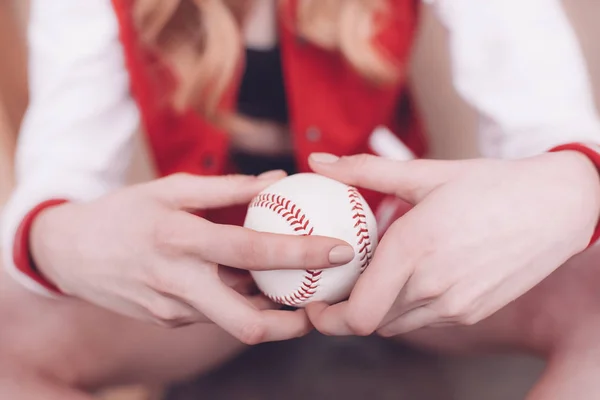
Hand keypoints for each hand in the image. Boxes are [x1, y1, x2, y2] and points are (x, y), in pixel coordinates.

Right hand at [30, 171, 354, 343]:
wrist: (68, 253)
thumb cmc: (124, 213)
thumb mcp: (170, 189)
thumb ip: (226, 188)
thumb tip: (277, 180)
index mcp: (180, 241)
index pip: (252, 252)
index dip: (301, 254)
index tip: (341, 251)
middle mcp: (177, 285)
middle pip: (246, 324)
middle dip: (293, 323)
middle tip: (323, 303)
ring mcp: (171, 311)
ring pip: (233, 322)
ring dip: (268, 310)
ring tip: (294, 287)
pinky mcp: (169, 321)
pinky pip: (215, 315)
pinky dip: (239, 303)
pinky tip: (249, 284)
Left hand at [305, 151, 599, 336]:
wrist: (557, 206)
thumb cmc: (489, 185)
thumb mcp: (425, 172)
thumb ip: (365, 169)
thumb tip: (318, 161)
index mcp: (413, 248)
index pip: (357, 315)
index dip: (326, 317)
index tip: (315, 299)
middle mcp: (432, 285)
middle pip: (370, 324)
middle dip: (346, 311)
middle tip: (338, 286)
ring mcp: (455, 305)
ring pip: (395, 324)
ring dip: (378, 307)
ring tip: (377, 274)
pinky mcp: (472, 313)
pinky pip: (423, 320)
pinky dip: (407, 306)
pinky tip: (412, 275)